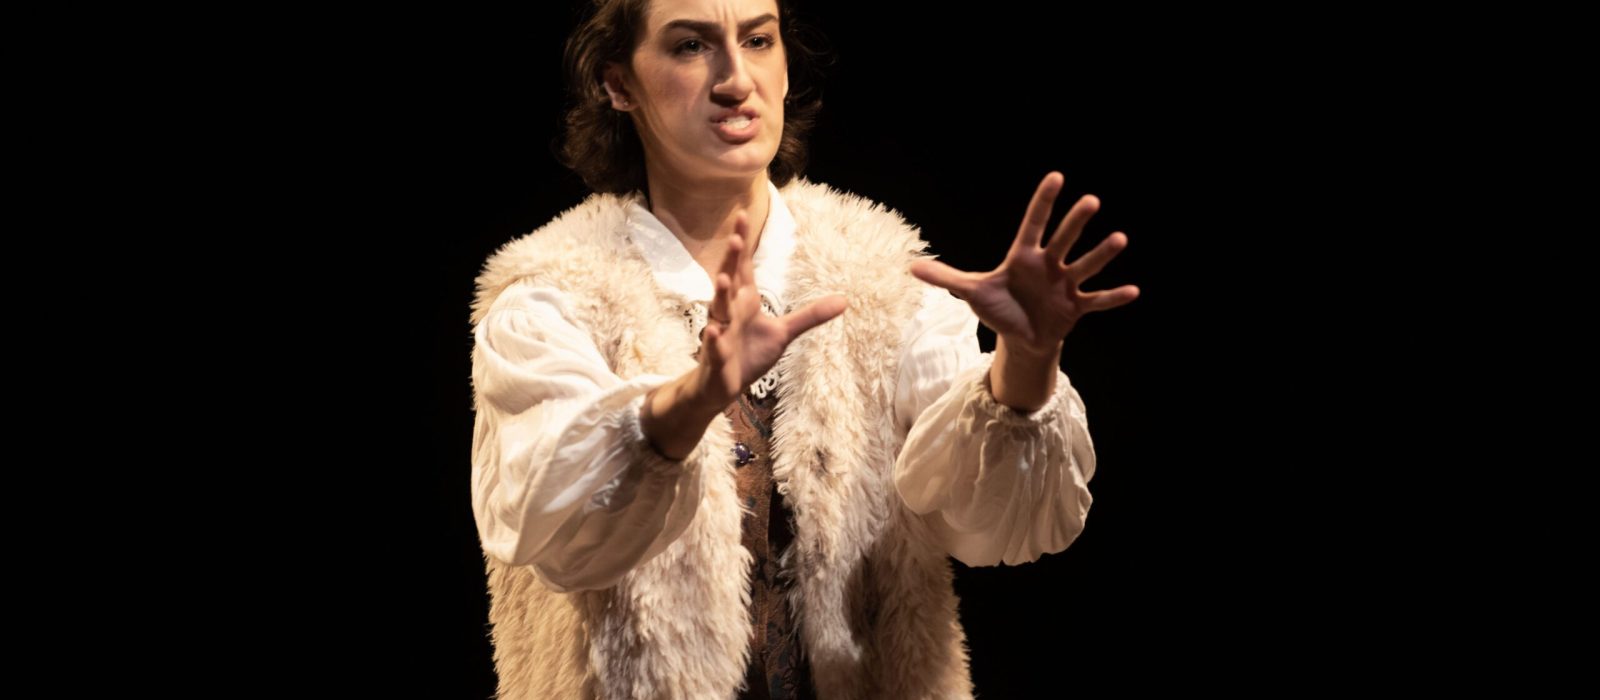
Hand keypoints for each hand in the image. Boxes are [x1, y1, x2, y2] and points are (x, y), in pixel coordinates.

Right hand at [695, 212, 847, 406]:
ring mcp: (721, 332)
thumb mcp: (784, 333)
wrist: (723, 385)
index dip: (743, 243)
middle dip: (732, 260)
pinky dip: (714, 339)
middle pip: (730, 280)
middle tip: (737, 238)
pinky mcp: (717, 356)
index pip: (743, 266)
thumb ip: (810, 315)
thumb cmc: (750, 353)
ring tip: (724, 279)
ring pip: (719, 310)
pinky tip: (713, 331)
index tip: (743, 214)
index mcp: (745, 301)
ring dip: (721, 295)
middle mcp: (730, 311)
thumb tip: (845, 300)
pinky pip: (714, 346)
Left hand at [909, 172, 1138, 354]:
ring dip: (1101, 254)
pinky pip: (1097, 301)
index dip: (1043, 202)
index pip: (1034, 223)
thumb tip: (910, 267)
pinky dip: (1114, 297)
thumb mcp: (971, 292)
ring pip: (1085, 265)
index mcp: (1023, 256)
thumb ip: (945, 278)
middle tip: (1090, 201)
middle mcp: (1048, 265)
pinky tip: (1134, 290)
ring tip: (1120, 238)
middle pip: (1063, 239)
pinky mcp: (1076, 308)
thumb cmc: (999, 307)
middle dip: (1075, 222)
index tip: (1057, 177)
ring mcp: (1065, 285)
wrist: (1020, 337)